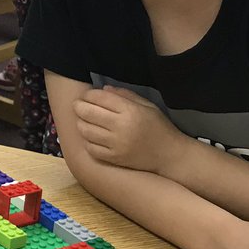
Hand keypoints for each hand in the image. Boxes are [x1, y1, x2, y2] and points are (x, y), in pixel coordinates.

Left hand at [71, 85, 185, 171]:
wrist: (170, 156)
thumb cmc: (159, 127)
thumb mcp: (147, 105)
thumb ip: (124, 95)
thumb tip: (102, 90)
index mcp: (130, 111)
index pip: (99, 98)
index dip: (88, 94)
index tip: (87, 95)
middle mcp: (121, 127)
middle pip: (88, 112)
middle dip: (79, 106)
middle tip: (78, 105)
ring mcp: (116, 145)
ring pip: (85, 130)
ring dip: (81, 123)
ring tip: (83, 120)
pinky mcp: (114, 159)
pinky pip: (90, 148)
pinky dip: (87, 140)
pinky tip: (91, 136)